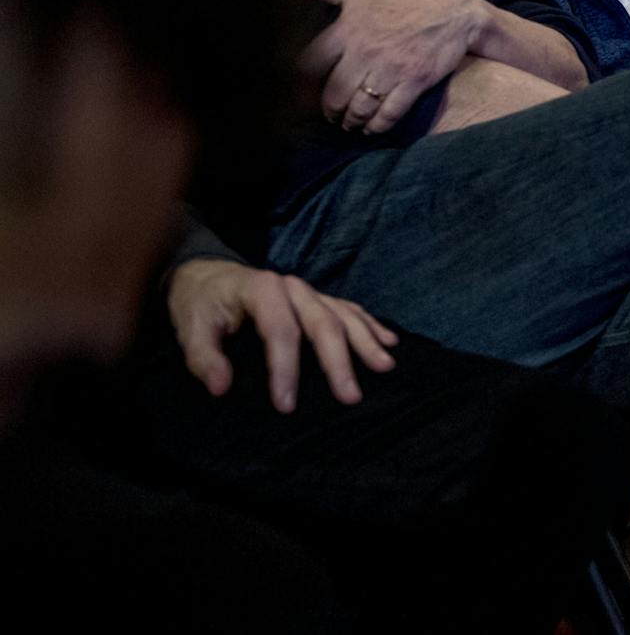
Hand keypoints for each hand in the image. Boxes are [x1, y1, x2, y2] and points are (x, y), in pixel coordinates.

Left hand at [167, 260, 397, 412]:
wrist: (206, 274)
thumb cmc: (201, 304)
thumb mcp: (190, 328)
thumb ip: (203, 357)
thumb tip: (221, 387)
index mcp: (262, 290)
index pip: (280, 331)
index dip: (285, 369)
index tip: (286, 405)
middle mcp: (292, 288)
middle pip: (323, 323)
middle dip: (338, 361)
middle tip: (350, 396)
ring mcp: (309, 291)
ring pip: (344, 315)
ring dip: (366, 342)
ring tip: (384, 367)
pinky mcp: (317, 298)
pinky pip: (350, 309)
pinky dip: (370, 325)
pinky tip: (389, 341)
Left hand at [295, 0, 483, 133]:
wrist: (451, 12)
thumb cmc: (401, 3)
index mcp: (347, 31)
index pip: (311, 65)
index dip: (301, 86)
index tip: (303, 96)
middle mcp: (365, 51)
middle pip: (334, 94)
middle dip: (330, 111)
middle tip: (332, 116)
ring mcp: (390, 69)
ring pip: (360, 107)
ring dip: (352, 121)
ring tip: (350, 124)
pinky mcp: (414, 82)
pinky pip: (389, 113)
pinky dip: (377, 126)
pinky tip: (373, 129)